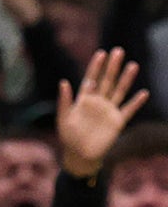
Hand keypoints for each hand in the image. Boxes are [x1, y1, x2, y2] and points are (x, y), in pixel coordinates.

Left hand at [57, 47, 148, 177]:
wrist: (79, 154)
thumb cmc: (68, 136)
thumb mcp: (63, 118)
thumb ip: (65, 100)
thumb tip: (63, 81)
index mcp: (84, 99)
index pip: (91, 78)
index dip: (95, 66)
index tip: (101, 53)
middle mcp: (98, 102)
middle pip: (107, 81)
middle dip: (112, 66)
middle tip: (119, 51)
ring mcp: (108, 111)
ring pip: (119, 91)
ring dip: (126, 79)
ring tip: (133, 65)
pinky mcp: (117, 122)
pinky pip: (128, 110)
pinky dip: (136, 102)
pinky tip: (143, 93)